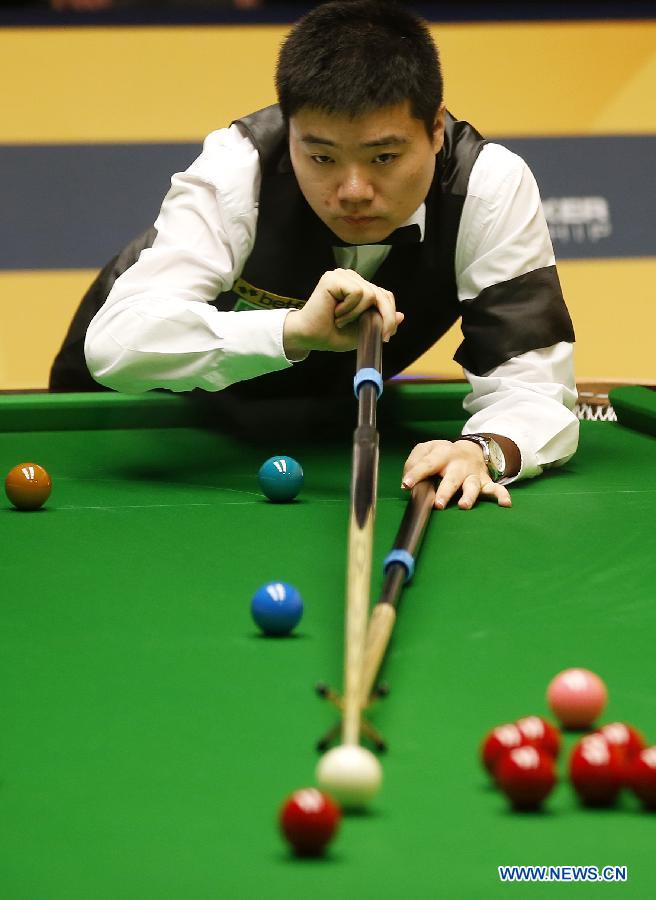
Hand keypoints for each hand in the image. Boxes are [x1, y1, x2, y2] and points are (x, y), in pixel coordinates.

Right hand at [283, 269, 403, 359]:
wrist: (310, 337)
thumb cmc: (332, 334)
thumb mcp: (363, 331)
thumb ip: (380, 322)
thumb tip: (402, 315)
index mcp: (358, 287)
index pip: (384, 295)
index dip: (389, 314)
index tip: (386, 336)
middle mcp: (351, 278)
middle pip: (382, 293)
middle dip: (385, 316)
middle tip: (381, 335)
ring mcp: (342, 275)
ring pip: (370, 293)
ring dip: (358, 314)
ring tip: (341, 320)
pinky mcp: (334, 277)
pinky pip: (357, 293)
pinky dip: (350, 309)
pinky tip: (336, 313)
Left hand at [402, 439, 511, 509]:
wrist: (470, 449)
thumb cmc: (441, 455)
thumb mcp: (426, 451)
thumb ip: (414, 463)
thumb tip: (407, 483)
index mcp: (442, 454)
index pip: (428, 464)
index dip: (417, 473)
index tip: (407, 484)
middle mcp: (459, 465)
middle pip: (452, 478)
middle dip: (446, 491)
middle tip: (438, 504)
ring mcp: (472, 474)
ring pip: (472, 485)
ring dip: (469, 495)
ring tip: (464, 505)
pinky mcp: (484, 482)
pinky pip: (495, 489)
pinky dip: (502, 495)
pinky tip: (505, 503)